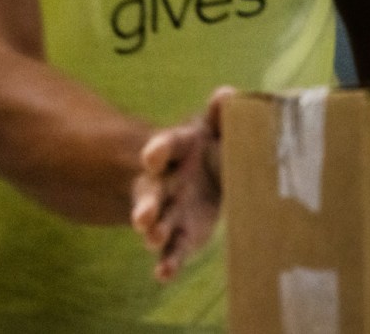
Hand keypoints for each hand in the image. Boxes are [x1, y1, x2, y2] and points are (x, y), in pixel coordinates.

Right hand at [131, 86, 234, 281]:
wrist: (202, 175)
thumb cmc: (210, 147)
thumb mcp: (216, 128)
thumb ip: (221, 115)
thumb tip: (227, 94)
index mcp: (177, 149)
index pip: (166, 146)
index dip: (160, 149)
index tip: (153, 154)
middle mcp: (166, 180)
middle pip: (151, 191)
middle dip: (146, 204)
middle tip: (142, 217)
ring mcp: (169, 209)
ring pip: (156, 222)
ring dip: (153, 231)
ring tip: (152, 239)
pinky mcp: (179, 234)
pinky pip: (171, 250)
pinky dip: (167, 262)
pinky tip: (163, 275)